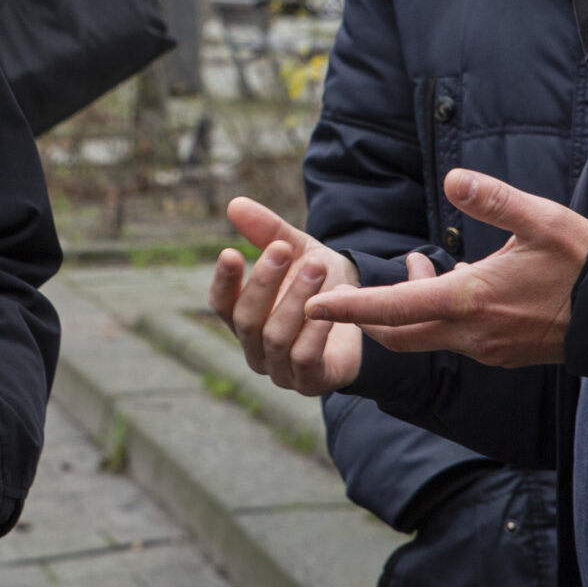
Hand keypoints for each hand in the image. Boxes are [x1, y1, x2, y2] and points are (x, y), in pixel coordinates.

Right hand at [208, 197, 363, 395]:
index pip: (222, 304)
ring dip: (295, 300)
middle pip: (246, 320)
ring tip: (317, 267)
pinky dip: (316, 330)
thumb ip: (267, 231)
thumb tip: (235, 204)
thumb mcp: (296, 250)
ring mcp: (280, 370)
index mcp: (244, 317)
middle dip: (264, 282)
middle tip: (283, 249)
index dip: (224, 281)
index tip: (231, 252)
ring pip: (275, 337)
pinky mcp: (310, 382)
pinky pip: (305, 358)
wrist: (365, 309)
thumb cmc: (320, 281)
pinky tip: (333, 302)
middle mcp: (255, 348)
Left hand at [305, 169, 587, 367]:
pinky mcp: (501, 353)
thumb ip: (493, 199)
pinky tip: (456, 282)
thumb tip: (454, 177)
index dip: (350, 306)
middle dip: (366, 313)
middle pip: (397, 333)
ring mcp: (487, 349)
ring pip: (425, 335)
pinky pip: (453, 337)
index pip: (393, 309)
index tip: (312, 303)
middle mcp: (471, 334)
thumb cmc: (585, 263)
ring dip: (408, 307)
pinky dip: (436, 314)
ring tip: (421, 265)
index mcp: (470, 302)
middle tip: (345, 286)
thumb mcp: (540, 220)